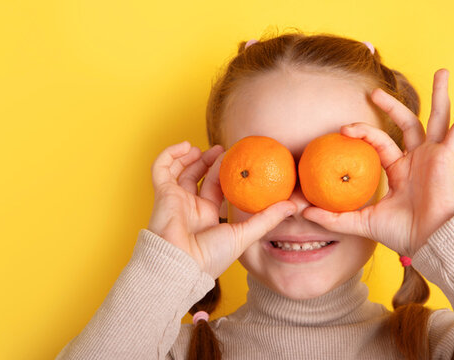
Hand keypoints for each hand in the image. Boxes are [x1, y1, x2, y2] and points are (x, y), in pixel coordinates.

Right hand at [147, 141, 295, 278]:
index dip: (224, 172)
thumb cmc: (210, 256)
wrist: (182, 264)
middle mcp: (190, 206)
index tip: (237, 158)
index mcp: (207, 215)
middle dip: (209, 161)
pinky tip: (186, 146)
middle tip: (224, 150)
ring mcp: (175, 199)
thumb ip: (267, 218)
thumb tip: (293, 205)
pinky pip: (160, 168)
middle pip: (199, 176)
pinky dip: (170, 154)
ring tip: (204, 148)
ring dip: (191, 156)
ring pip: (180, 170)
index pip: (215, 188)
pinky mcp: (162, 193)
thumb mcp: (245, 235)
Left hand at [301, 69, 453, 256]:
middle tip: (374, 92)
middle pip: (406, 123)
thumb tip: (302, 211)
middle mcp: (417, 159)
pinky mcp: (447, 158)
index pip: (380, 142)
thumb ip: (333, 216)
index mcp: (400, 170)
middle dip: (391, 106)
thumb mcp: (360, 222)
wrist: (429, 242)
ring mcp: (434, 156)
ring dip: (439, 95)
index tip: (343, 129)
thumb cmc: (401, 234)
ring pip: (435, 118)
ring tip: (442, 71)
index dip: (362, 132)